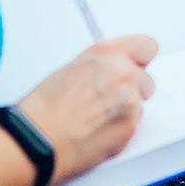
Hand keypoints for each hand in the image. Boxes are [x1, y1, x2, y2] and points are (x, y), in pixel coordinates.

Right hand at [18, 34, 157, 185]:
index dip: (140, 60)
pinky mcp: (130, 127)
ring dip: (126, 111)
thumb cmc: (45, 107)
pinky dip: (120, 129)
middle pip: (147, 79)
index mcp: (108, 53)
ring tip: (97, 118)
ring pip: (140, 105)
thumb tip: (113, 70)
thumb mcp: (73, 68)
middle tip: (109, 100)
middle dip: (133, 89)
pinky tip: (97, 130)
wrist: (37, 138)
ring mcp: (129, 100)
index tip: (137, 66)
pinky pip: (134, 126)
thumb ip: (102, 65)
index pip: (147, 47)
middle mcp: (123, 73)